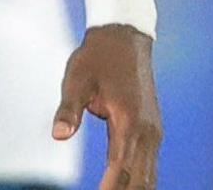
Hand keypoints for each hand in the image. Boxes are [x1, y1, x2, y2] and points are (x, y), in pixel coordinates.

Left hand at [54, 24, 161, 188]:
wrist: (124, 38)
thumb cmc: (97, 58)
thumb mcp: (76, 79)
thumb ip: (69, 109)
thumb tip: (59, 135)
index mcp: (129, 122)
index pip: (121, 168)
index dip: (109, 188)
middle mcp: (147, 132)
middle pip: (139, 178)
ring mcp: (153, 131)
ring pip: (148, 174)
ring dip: (132, 188)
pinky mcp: (152, 129)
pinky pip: (149, 163)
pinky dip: (139, 178)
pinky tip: (125, 186)